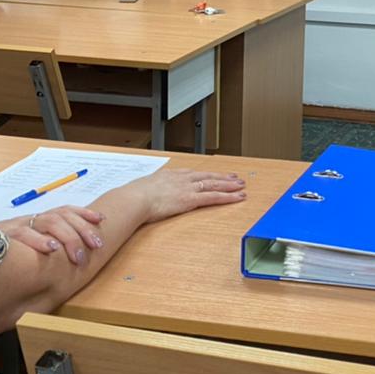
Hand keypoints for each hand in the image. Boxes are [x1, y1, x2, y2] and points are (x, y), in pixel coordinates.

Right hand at [0, 205, 105, 264]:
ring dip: (67, 237)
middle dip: (82, 230)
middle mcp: (28, 219)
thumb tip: (71, 253)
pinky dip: (38, 240)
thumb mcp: (25, 245)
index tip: (101, 220)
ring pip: (48, 222)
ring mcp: (16, 225)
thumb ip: (43, 245)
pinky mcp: (3, 235)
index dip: (84, 214)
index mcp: (36, 220)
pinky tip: (51, 249)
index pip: (65, 210)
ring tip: (78, 254)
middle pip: (61, 217)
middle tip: (96, 245)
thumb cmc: (0, 253)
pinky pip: (23, 234)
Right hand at [122, 167, 245, 223]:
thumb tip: (143, 193)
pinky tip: (237, 197)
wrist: (134, 199)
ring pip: (214, 185)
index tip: (213, 174)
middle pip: (207, 176)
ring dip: (229, 185)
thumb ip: (148, 190)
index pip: (193, 174)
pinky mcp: (191, 199)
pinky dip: (228, 197)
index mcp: (170, 175)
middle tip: (235, 177)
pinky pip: (214, 197)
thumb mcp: (142, 188)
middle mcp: (182, 179)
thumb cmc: (133, 196)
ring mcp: (188, 188)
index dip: (205, 174)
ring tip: (241, 186)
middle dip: (222, 177)